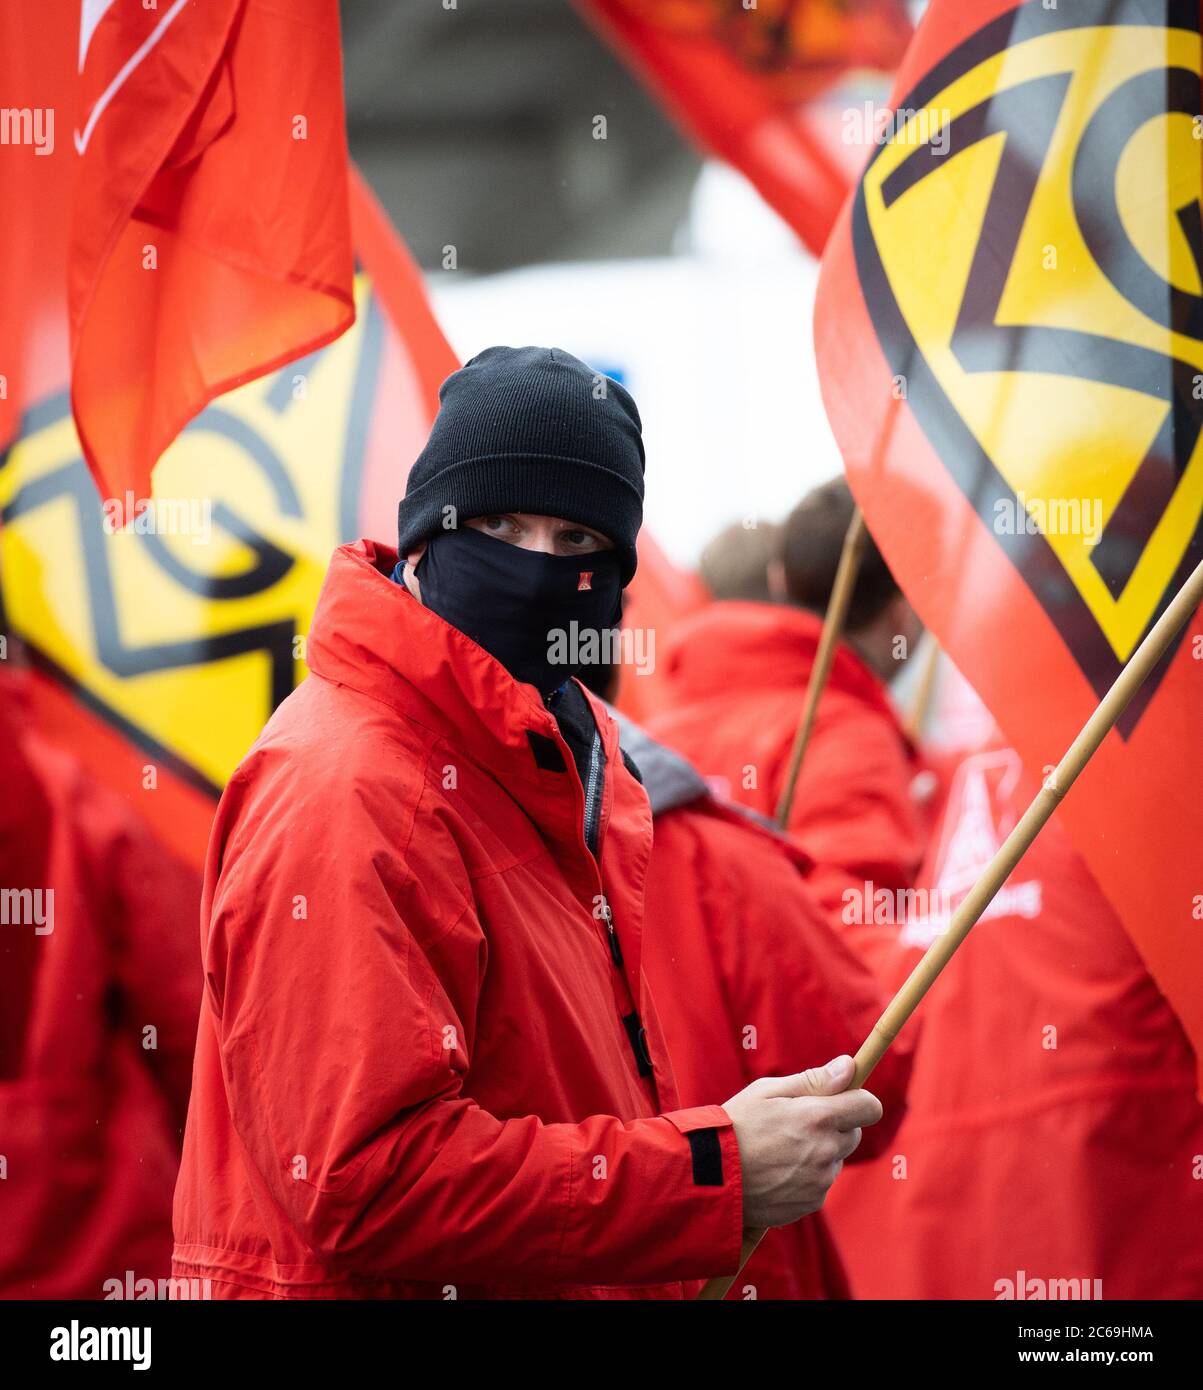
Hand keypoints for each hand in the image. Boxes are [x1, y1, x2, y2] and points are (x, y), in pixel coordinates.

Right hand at [721, 1055, 881, 1228]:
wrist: (710, 1176)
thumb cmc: (736, 1125)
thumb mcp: (767, 1091)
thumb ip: (814, 1080)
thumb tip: (848, 1067)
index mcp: (818, 1118)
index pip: (869, 1107)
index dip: (858, 1100)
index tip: (843, 1098)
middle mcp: (825, 1151)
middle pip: (853, 1134)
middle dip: (834, 1126)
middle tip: (798, 1123)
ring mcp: (820, 1181)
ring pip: (834, 1160)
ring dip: (819, 1153)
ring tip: (780, 1150)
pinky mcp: (811, 1203)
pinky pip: (820, 1184)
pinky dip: (807, 1177)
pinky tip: (777, 1171)